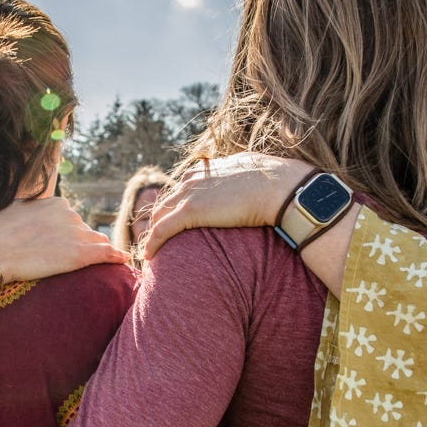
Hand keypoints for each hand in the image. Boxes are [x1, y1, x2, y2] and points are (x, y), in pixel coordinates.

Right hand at [0, 197, 128, 281]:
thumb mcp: (13, 211)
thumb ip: (27, 210)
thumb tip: (24, 211)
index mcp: (54, 204)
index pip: (71, 219)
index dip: (70, 234)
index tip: (66, 245)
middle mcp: (69, 215)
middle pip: (86, 231)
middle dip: (84, 243)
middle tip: (79, 259)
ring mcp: (76, 234)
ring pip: (97, 242)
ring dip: (100, 251)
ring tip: (108, 261)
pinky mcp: (79, 254)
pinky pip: (106, 254)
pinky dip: (116, 257)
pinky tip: (123, 260)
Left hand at [143, 153, 315, 259]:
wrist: (278, 187)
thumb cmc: (274, 182)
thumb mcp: (252, 171)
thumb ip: (241, 177)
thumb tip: (252, 182)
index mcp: (205, 170)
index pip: (180, 189)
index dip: (174, 208)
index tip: (171, 223)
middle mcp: (192, 179)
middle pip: (165, 203)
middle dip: (157, 223)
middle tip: (154, 242)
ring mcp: (189, 194)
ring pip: (159, 217)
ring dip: (151, 235)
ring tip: (149, 253)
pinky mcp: (190, 211)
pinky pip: (161, 230)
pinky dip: (152, 243)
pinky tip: (148, 257)